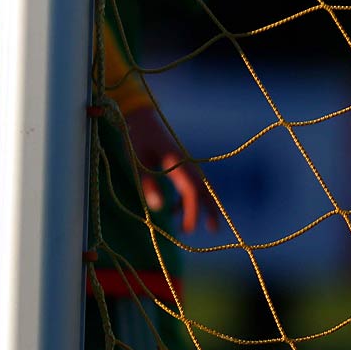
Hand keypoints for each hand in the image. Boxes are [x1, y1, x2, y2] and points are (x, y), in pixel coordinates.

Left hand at [123, 105, 217, 233]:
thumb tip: (159, 209)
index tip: (187, 230)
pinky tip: (172, 210)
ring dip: (198, 206)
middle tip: (214, 230)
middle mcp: (186, 163)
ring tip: (187, 228)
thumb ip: (148, 184)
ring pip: (199, 187)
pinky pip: (188, 183)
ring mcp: (184, 163)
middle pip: (205, 188)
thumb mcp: (137, 162)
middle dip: (211, 209)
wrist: (140, 119)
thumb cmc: (137, 140)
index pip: (191, 191)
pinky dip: (185, 198)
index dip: (192, 211)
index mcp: (178, 162)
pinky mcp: (178, 164)